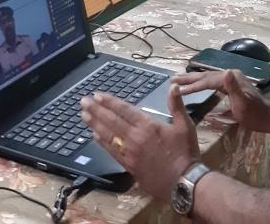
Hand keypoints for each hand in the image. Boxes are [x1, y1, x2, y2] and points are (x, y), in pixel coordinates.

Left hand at [81, 84, 198, 199]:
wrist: (183, 182)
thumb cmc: (185, 153)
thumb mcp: (185, 126)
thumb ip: (176, 105)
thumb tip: (174, 86)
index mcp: (148, 126)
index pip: (125, 110)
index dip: (110, 102)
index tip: (98, 95)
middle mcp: (135, 138)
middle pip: (111, 121)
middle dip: (96, 110)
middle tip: (83, 102)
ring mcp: (129, 153)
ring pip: (108, 135)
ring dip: (94, 124)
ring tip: (84, 115)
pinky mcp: (128, 165)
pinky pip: (111, 151)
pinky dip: (102, 142)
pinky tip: (94, 136)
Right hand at [171, 70, 269, 132]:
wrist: (268, 118)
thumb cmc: (254, 114)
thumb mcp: (243, 102)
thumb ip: (233, 87)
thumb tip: (225, 72)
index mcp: (231, 78)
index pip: (206, 81)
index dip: (192, 85)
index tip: (178, 89)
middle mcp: (230, 76)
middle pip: (205, 76)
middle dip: (188, 78)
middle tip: (172, 79)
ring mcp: (231, 80)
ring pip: (207, 79)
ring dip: (193, 80)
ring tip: (179, 80)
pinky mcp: (231, 86)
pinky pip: (212, 83)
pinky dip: (201, 84)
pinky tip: (196, 85)